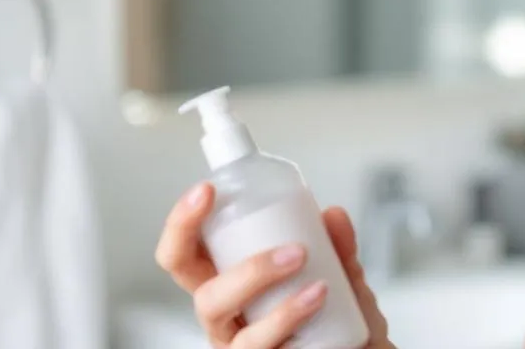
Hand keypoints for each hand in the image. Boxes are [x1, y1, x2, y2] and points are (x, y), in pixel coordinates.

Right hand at [155, 183, 396, 348]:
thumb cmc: (339, 323)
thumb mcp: (342, 280)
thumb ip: (339, 249)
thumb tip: (332, 214)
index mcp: (229, 287)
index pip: (185, 256)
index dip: (181, 225)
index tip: (206, 191)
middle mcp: (227, 321)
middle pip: (202, 298)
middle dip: (244, 270)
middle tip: (294, 251)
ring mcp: (239, 348)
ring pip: (231, 325)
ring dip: (267, 291)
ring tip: (314, 278)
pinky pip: (259, 347)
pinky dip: (288, 317)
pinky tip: (317, 299)